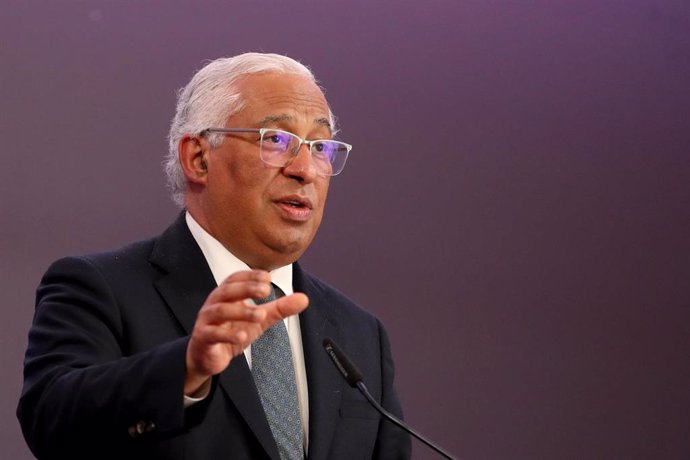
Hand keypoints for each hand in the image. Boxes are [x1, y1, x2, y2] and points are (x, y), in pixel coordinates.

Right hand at [184, 270, 307, 395]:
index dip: (249, 276)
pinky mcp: (203, 339)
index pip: (235, 279)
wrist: (209, 356)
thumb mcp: (259, 320)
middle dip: (246, 288)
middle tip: (265, 290)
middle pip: (227, 290)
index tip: (267, 277)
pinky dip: (228, 334)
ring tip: (261, 315)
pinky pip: (213, 334)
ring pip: (220, 311)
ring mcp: (207, 321)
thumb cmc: (232, 331)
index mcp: (226, 295)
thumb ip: (279, 308)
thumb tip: (304, 298)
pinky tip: (242, 335)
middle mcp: (214, 304)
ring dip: (242, 312)